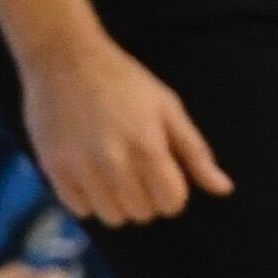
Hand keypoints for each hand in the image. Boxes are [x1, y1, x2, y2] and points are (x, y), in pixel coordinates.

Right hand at [23, 29, 234, 228]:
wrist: (65, 59)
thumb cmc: (124, 81)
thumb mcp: (169, 108)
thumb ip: (196, 153)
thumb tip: (224, 189)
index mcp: (148, 147)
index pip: (171, 203)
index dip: (174, 194)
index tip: (165, 176)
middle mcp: (113, 163)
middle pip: (142, 214)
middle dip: (148, 198)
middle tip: (138, 171)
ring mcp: (80, 168)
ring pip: (111, 218)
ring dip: (119, 203)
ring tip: (115, 175)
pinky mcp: (52, 169)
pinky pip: (80, 210)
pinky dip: (89, 199)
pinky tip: (91, 174)